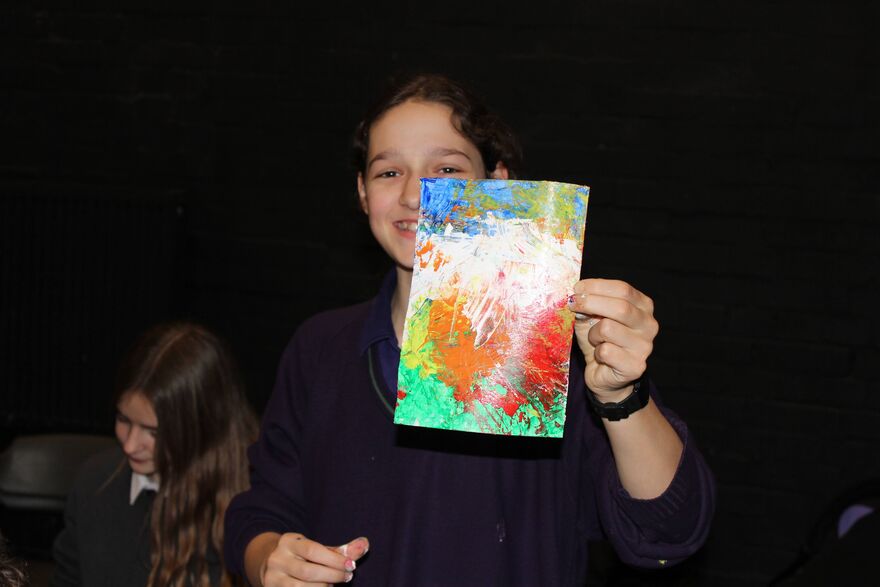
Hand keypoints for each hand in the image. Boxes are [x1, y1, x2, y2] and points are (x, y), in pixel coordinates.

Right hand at [261, 534, 369, 585]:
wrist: (269, 564)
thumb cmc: (301, 556)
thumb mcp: (317, 548)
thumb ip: (341, 549)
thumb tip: (365, 544)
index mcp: (289, 542)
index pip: (313, 551)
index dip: (335, 560)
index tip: (352, 565)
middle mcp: (277, 559)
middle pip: (308, 572)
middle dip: (332, 576)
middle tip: (348, 577)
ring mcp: (272, 578)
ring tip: (333, 585)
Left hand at [568, 279, 657, 400]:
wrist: (603, 374)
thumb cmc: (599, 341)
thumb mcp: (591, 317)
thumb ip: (588, 304)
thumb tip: (578, 295)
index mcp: (643, 307)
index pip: (623, 289)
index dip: (597, 286)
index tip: (577, 288)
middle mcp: (649, 324)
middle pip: (620, 307)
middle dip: (590, 302)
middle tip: (573, 304)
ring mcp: (645, 346)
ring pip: (608, 329)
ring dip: (592, 334)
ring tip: (594, 340)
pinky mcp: (635, 366)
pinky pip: (606, 351)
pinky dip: (596, 352)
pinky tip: (601, 356)